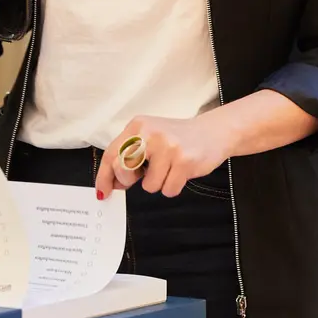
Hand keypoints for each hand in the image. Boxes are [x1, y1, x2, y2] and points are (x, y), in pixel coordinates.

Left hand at [95, 113, 236, 198]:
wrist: (214, 132)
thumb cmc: (178, 138)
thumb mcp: (150, 139)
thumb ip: (129, 156)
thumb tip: (113, 184)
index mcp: (138, 126)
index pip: (111, 154)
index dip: (104, 176)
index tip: (103, 191)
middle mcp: (150, 133)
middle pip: (123, 169)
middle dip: (130, 179)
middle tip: (144, 172)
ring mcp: (168, 147)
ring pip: (149, 186)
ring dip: (159, 182)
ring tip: (170, 167)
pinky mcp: (184, 161)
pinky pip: (168, 190)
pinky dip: (174, 186)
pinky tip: (181, 171)